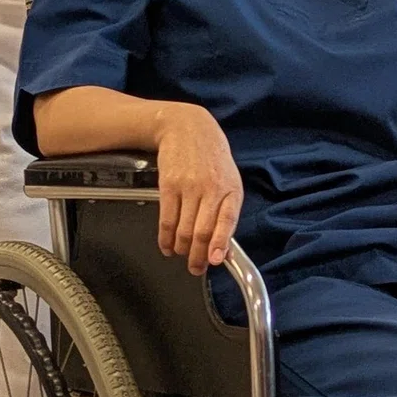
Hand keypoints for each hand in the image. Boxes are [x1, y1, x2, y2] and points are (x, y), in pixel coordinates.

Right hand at [155, 104, 244, 275]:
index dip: (220, 244)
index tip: (215, 260)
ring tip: (182, 256)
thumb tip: (225, 246)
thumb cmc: (212, 157)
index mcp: (231, 188)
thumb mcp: (229, 179)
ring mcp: (189, 187)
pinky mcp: (168, 186)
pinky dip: (165, 238)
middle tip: (196, 269)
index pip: (227, 220)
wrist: (187, 128)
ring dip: (182, 249)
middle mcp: (211, 188)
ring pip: (183, 229)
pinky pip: (166, 219)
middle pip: (202, 230)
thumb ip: (227, 211)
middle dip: (198, 256)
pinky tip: (167, 246)